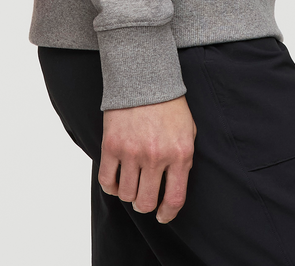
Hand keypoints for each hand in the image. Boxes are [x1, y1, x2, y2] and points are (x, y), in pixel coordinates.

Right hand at [99, 96, 195, 222]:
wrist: (144, 78)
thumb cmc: (169, 105)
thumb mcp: (188, 132)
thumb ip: (183, 160)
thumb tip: (174, 189)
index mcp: (179, 155)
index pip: (175, 199)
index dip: (168, 214)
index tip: (162, 216)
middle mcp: (156, 157)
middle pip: (147, 202)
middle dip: (145, 204)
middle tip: (143, 198)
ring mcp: (132, 152)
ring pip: (126, 194)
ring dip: (128, 194)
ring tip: (130, 184)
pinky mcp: (112, 145)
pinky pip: (107, 181)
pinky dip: (110, 186)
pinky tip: (116, 179)